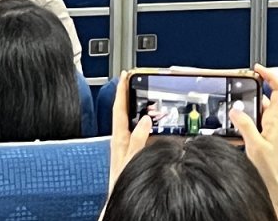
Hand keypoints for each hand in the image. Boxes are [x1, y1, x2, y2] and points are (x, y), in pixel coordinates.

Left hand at [109, 72, 150, 195]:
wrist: (119, 203)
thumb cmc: (120, 186)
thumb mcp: (129, 161)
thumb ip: (137, 141)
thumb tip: (145, 120)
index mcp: (118, 139)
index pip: (119, 108)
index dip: (122, 90)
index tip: (125, 75)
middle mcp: (123, 140)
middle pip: (127, 111)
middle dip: (132, 94)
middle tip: (139, 80)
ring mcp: (129, 146)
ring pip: (137, 122)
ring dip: (144, 109)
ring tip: (152, 97)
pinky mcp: (136, 152)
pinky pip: (145, 133)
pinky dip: (152, 125)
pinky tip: (159, 123)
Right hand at [233, 65, 277, 220]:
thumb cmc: (273, 170)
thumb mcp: (255, 146)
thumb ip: (245, 126)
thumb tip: (236, 110)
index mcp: (277, 120)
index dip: (270, 75)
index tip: (257, 69)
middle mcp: (275, 123)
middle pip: (266, 98)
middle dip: (253, 91)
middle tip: (238, 86)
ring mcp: (270, 131)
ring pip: (258, 111)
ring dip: (247, 108)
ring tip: (232, 108)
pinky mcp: (264, 140)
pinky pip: (255, 124)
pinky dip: (245, 121)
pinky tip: (235, 126)